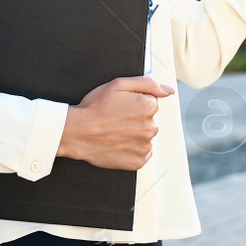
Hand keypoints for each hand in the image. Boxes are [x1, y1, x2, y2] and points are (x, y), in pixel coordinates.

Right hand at [56, 76, 174, 170]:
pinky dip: (131, 150)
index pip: (150, 103)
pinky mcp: (137, 162)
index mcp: (149, 107)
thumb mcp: (118, 84)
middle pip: (148, 120)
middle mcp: (151, 128)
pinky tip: (117, 143)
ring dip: (134, 135)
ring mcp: (144, 146)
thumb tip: (169, 90)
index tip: (119, 107)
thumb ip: (147, 83)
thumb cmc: (95, 107)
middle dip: (135, 119)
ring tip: (114, 132)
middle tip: (115, 119)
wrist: (76, 132)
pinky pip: (140, 153)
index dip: (133, 103)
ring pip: (144, 137)